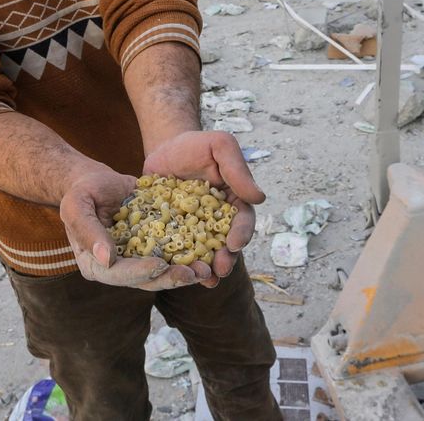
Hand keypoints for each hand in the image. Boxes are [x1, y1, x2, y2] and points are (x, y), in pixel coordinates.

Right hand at [58, 166, 199, 289]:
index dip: (139, 271)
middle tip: (192, 274)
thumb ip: (88, 230)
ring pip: (162, 273)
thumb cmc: (83, 191)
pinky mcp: (152, 248)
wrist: (98, 182)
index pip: (117, 274)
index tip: (159, 264)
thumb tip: (107, 259)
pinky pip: (172, 255)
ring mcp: (136, 260)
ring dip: (184, 273)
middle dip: (169, 278)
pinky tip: (208, 255)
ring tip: (205, 269)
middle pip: (144, 280)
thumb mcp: (77, 205)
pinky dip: (189, 256)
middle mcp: (117, 269)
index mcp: (94, 264)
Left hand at [142, 131, 264, 286]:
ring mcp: (194, 229)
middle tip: (220, 269)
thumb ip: (237, 170)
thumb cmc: (196, 145)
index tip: (235, 244)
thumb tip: (259, 198)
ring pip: (204, 253)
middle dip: (226, 259)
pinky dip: (179, 264)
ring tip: (204, 279)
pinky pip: (177, 251)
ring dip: (206, 268)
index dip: (241, 234)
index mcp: (234, 202)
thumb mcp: (220, 146)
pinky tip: (176, 275)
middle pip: (226, 244)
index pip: (243, 221)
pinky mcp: (172, 234)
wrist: (163, 147)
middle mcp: (217, 220)